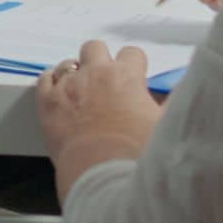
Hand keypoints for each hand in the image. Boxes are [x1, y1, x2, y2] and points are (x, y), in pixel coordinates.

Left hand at [37, 40, 162, 202]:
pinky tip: (58, 93)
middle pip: (95, 48)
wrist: (102, 175)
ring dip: (76, 74)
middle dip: (100, 61)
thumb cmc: (137, 155)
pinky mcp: (48, 101)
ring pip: (68, 63)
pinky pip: (45, 78)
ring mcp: (68, 85)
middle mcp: (95, 73)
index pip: (132, 53)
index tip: (134, 79)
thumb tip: (177, 95)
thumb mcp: (164, 127)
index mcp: (126, 77)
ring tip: (81, 92)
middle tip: (105, 83)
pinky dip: (52, 83)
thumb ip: (170, 105)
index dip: (134, 66)